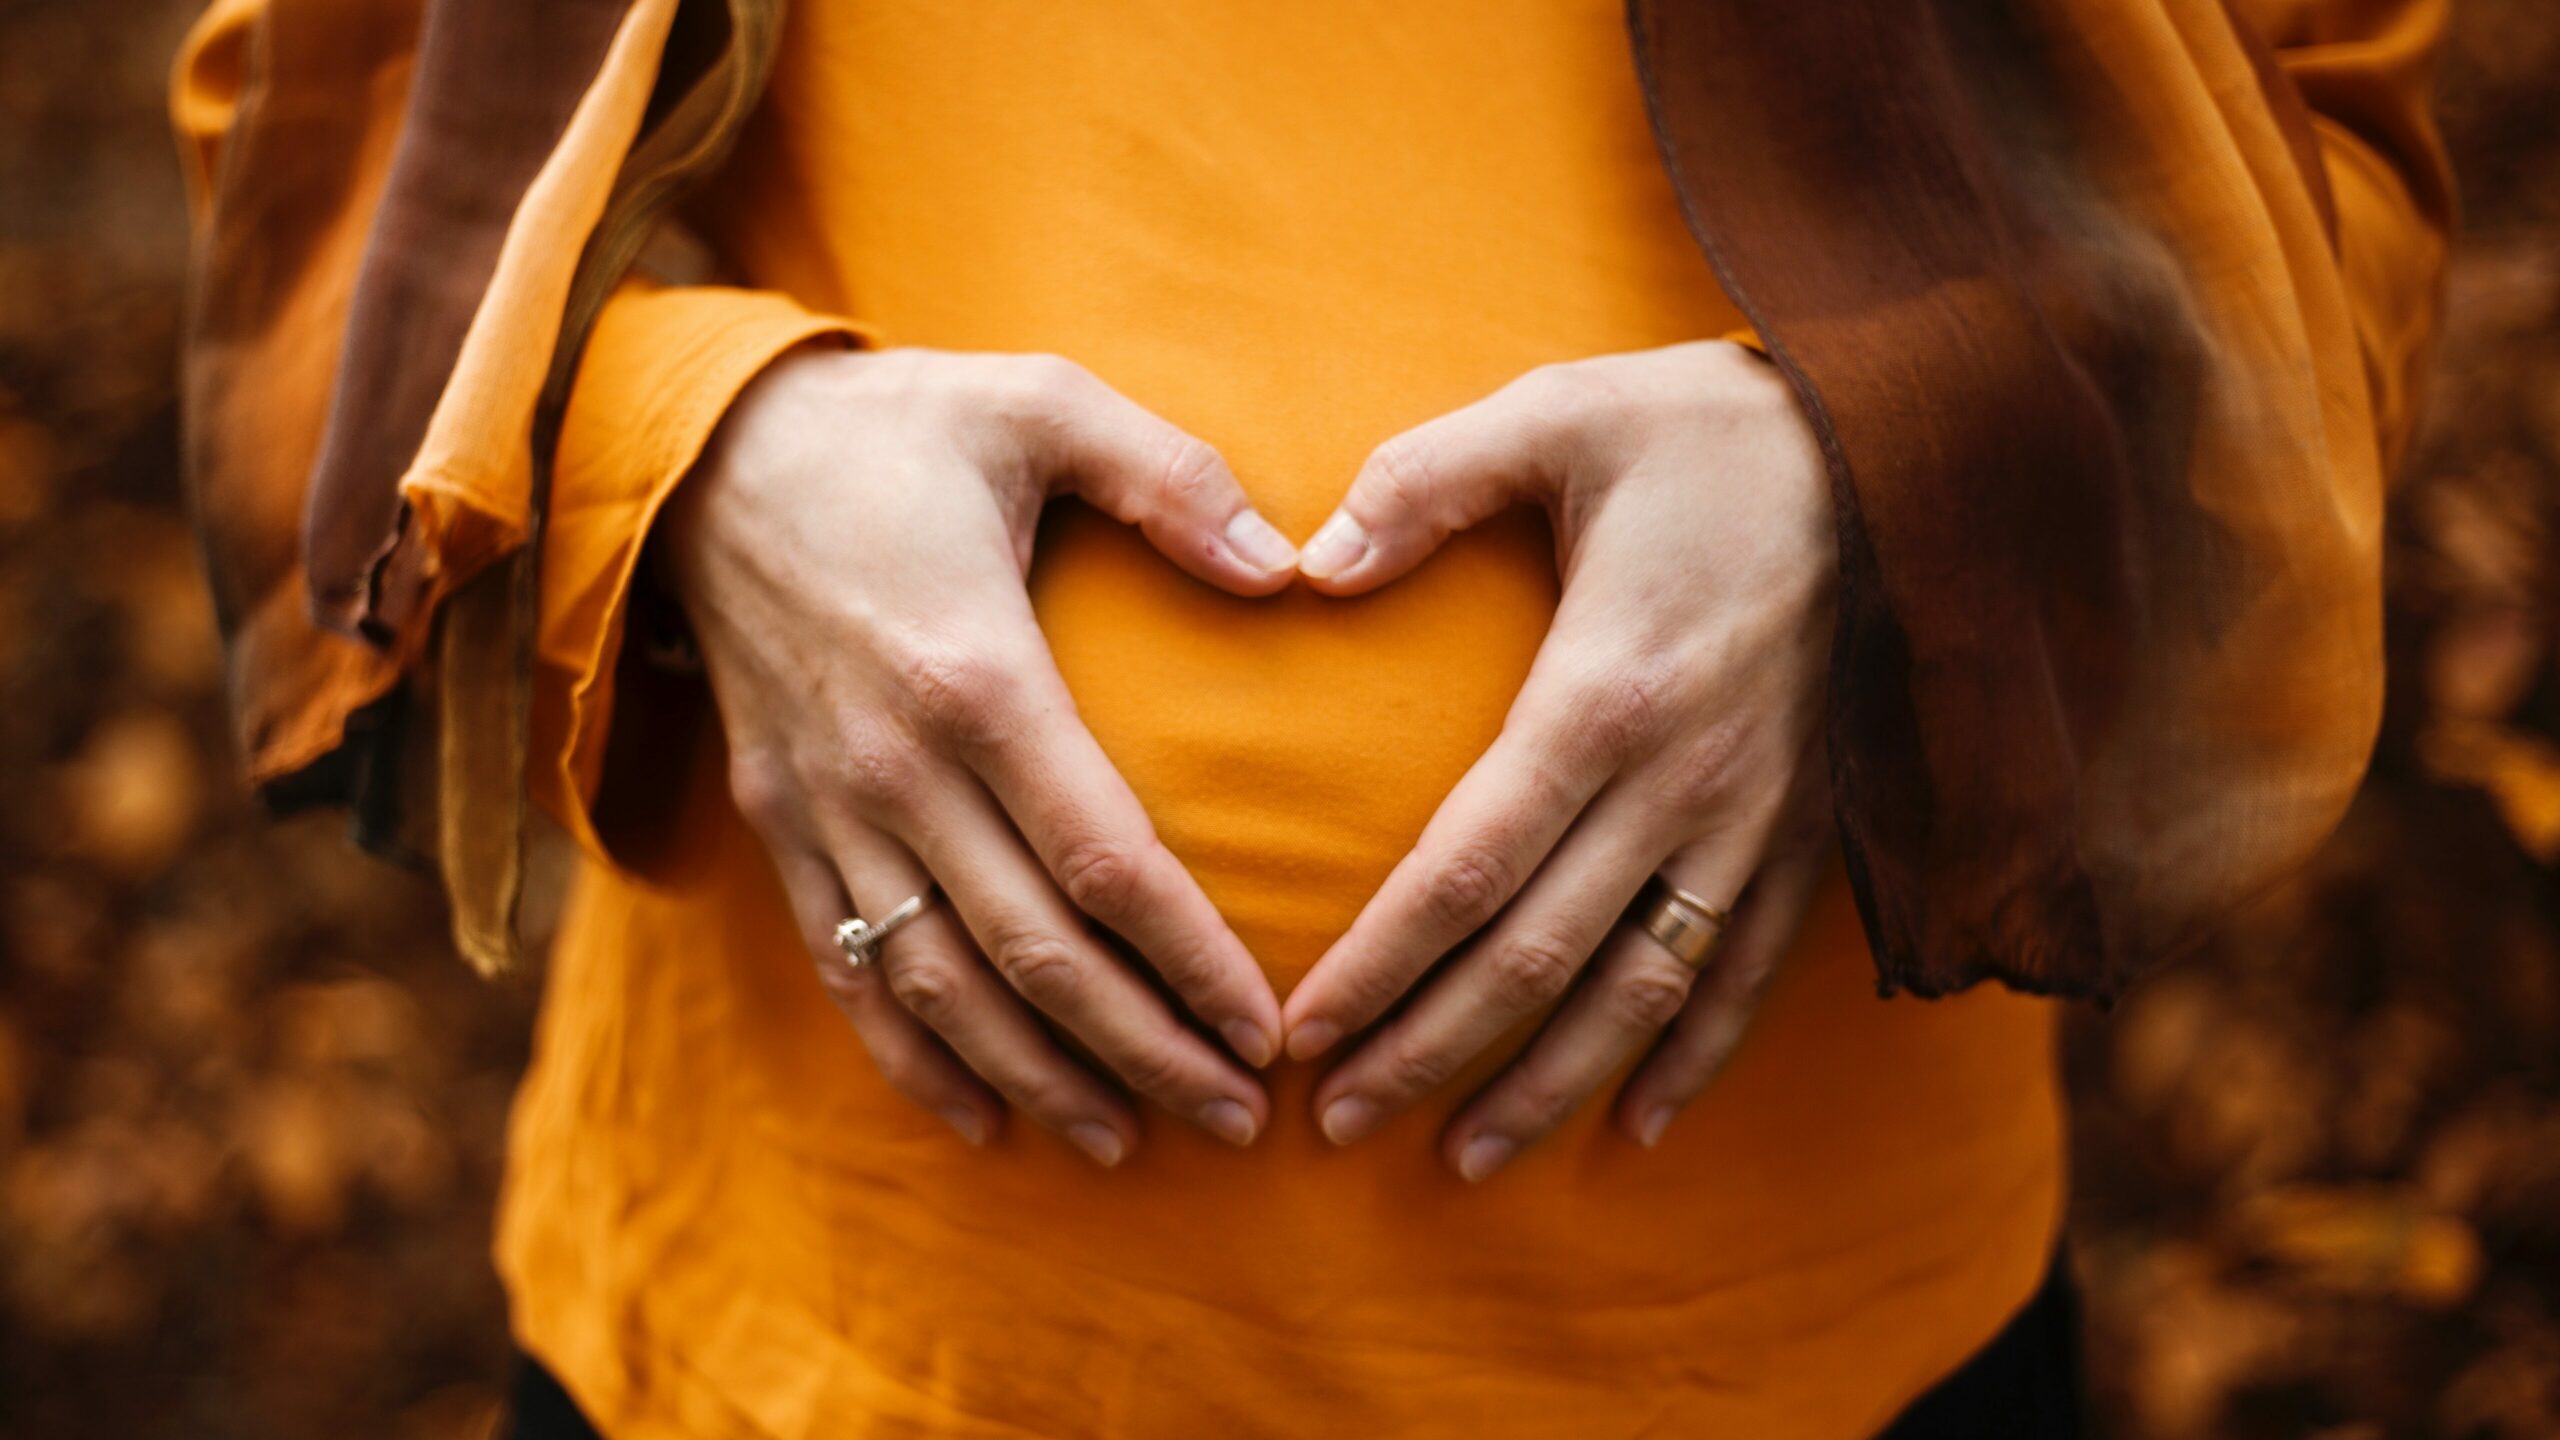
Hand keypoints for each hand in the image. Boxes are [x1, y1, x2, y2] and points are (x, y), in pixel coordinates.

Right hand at [663, 347, 1301, 1164]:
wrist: (703, 451)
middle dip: (1144, 1052)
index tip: (1268, 1028)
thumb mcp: (1039, 401)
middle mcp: (896, 767)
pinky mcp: (781, 824)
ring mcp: (828, 809)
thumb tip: (1289, 569)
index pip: (1104, 863)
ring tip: (1130, 1142)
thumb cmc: (899, 427)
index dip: (1191, 960)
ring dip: (1039, 1079)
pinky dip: (912, 1059)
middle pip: (1033, 956)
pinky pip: (846, 970)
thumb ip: (1171, 477)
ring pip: (940, 989)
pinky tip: (982, 1120)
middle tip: (1238, 1119)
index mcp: (977, 676)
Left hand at [1279, 339, 1837, 1180]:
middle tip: (1337, 1124)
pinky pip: (1748, 971)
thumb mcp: (1558, 414)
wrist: (1916, 446)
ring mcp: (1757, 820)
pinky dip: (1693, 1057)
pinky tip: (1636, 1125)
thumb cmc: (1712, 428)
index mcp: (1604, 692)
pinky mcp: (1811, 830)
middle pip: (1538, 958)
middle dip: (1431, 1051)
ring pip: (1642, 991)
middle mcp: (1684, 782)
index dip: (1380, 966)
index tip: (1304, 1035)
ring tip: (1464, 1160)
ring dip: (1549, 1084)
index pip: (1468, 871)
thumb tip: (1308, 561)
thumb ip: (1424, 482)